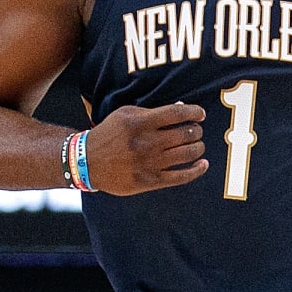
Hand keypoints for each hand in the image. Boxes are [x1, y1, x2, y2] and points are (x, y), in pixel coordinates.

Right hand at [83, 102, 207, 194]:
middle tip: (197, 131)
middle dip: (197, 131)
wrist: (88, 162)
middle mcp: (146, 143)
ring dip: (198, 147)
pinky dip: (197, 170)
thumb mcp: (125, 114)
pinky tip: (203, 164)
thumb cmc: (110, 134)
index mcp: (140, 123)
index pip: (177, 114)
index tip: (201, 114)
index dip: (194, 112)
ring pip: (187, 154)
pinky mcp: (150, 181)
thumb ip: (151, 111)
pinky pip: (181, 177)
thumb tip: (182, 110)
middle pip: (185, 134)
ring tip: (198, 145)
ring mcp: (149, 163)